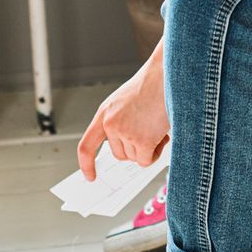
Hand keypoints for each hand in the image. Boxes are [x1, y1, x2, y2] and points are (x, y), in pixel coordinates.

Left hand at [78, 43, 168, 179]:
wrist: (165, 74)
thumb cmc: (150, 86)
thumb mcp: (125, 102)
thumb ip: (120, 122)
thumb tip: (128, 149)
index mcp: (104, 114)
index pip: (86, 146)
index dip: (87, 164)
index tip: (90, 177)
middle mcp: (110, 124)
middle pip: (119, 155)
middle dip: (135, 148)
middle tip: (149, 132)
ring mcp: (125, 133)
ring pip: (135, 158)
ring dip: (148, 148)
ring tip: (156, 128)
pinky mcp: (142, 140)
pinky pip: (146, 160)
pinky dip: (155, 153)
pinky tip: (161, 136)